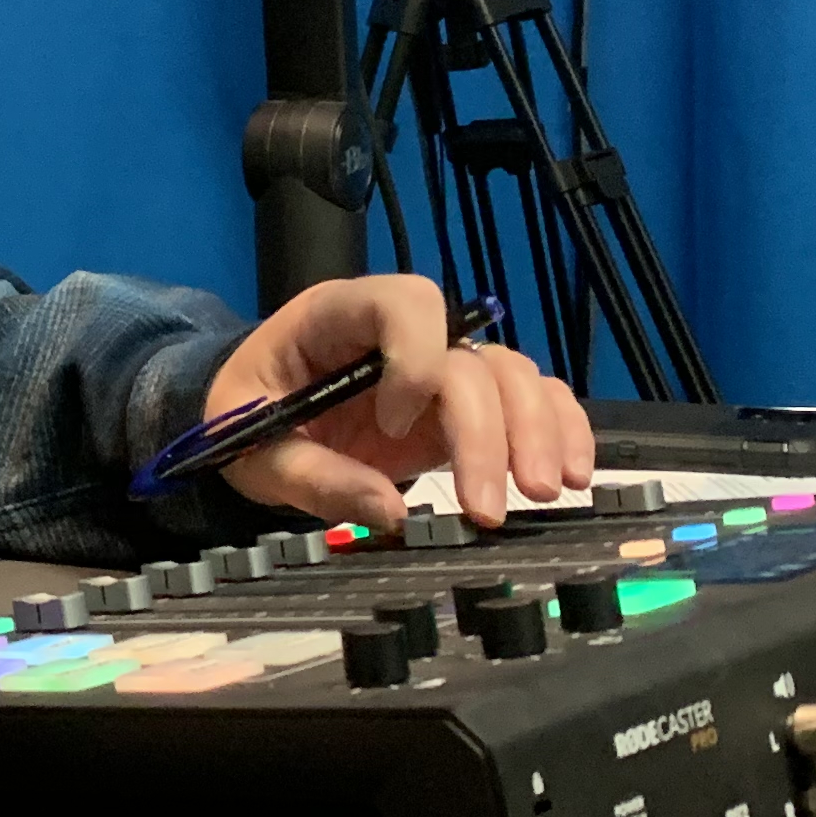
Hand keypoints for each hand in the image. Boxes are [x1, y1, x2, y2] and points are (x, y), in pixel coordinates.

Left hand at [197, 275, 592, 531]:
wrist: (255, 421)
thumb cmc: (245, 417)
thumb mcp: (252, 450)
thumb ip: (313, 477)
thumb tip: (388, 513)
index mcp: (338, 316)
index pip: (404, 302)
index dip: (413, 358)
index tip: (393, 426)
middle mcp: (402, 332)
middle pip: (469, 356)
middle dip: (490, 428)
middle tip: (491, 505)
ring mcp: (440, 365)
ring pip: (512, 374)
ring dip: (537, 431)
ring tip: (541, 493)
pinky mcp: (464, 404)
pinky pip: (527, 399)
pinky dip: (558, 429)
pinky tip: (570, 476)